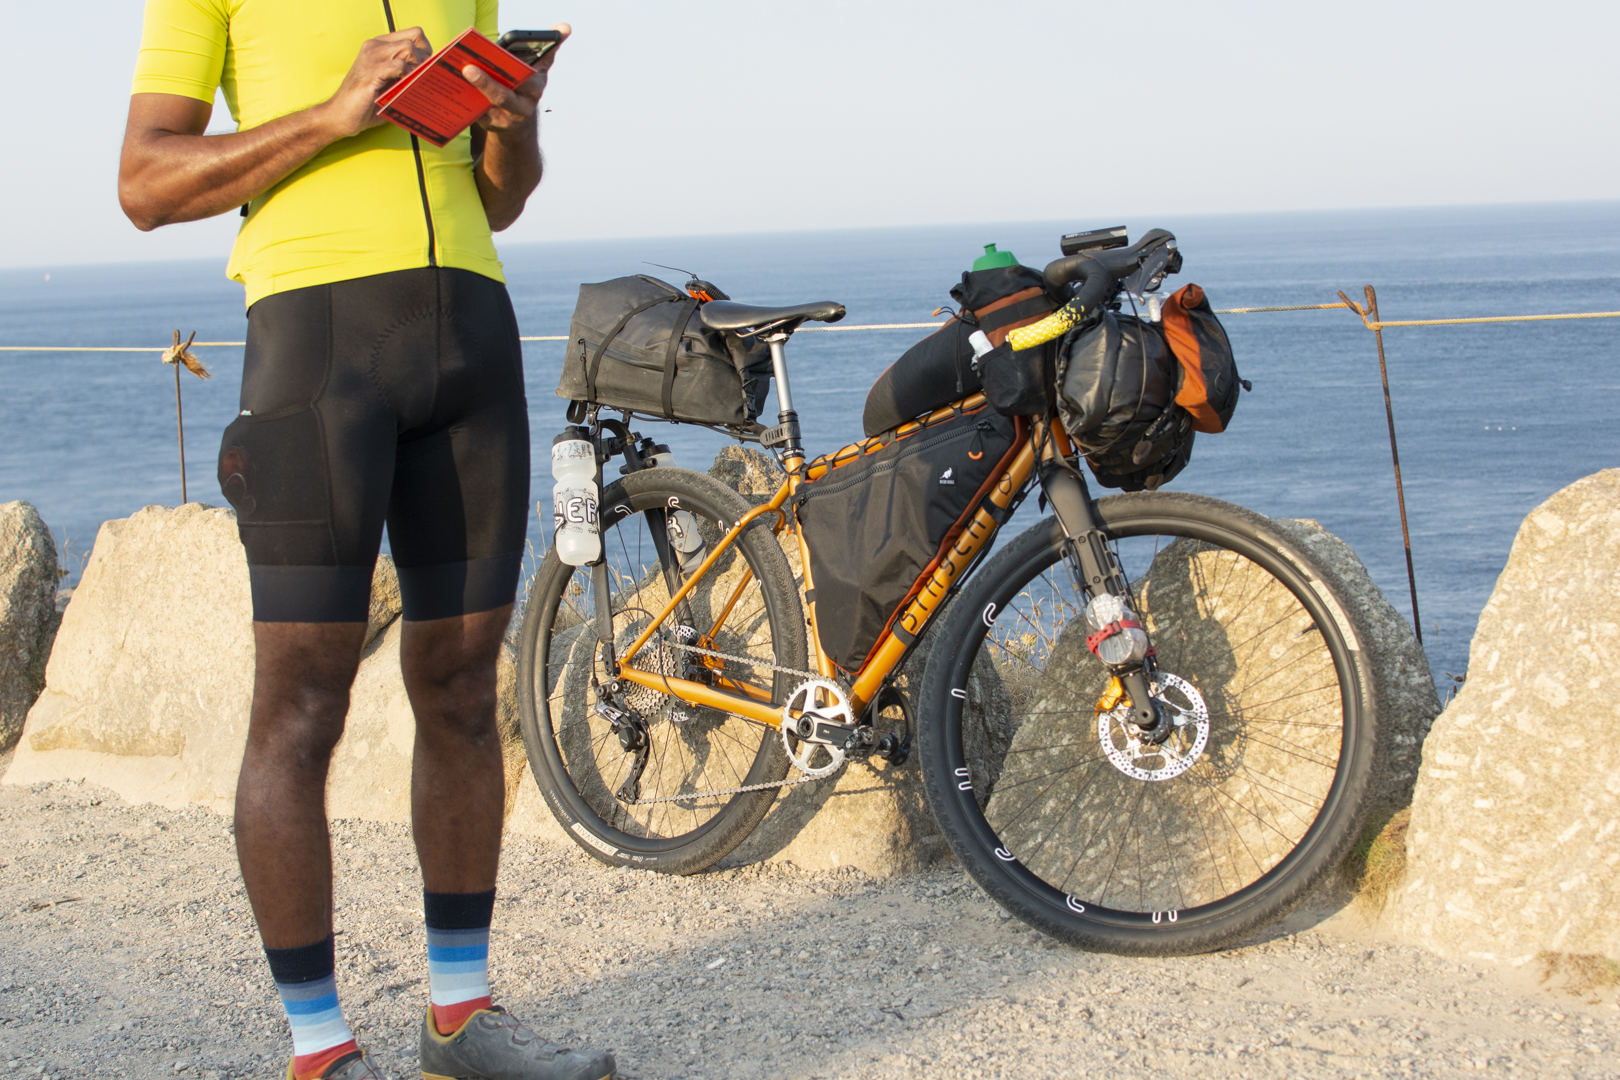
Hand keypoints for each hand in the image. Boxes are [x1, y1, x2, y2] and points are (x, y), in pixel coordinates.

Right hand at [322, 28, 432, 136]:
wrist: (340, 116)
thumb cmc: (367, 103)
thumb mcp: (391, 85)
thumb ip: (407, 75)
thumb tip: (433, 76)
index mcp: (380, 46)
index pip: (414, 34)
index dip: (427, 50)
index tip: (427, 69)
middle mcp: (375, 47)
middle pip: (414, 39)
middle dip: (425, 60)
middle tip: (422, 79)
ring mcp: (371, 57)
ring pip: (408, 49)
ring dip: (417, 68)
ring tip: (414, 84)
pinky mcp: (370, 72)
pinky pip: (399, 65)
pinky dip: (407, 76)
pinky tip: (405, 88)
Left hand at [465, 22, 570, 137]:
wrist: (517, 124)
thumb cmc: (524, 89)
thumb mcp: (538, 70)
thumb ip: (548, 49)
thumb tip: (565, 27)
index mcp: (535, 89)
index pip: (529, 80)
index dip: (519, 71)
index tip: (506, 60)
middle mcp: (523, 107)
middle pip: (504, 96)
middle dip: (487, 83)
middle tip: (469, 68)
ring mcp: (506, 119)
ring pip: (489, 106)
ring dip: (474, 91)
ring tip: (462, 74)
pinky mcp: (492, 126)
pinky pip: (478, 114)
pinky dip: (466, 101)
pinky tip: (455, 86)